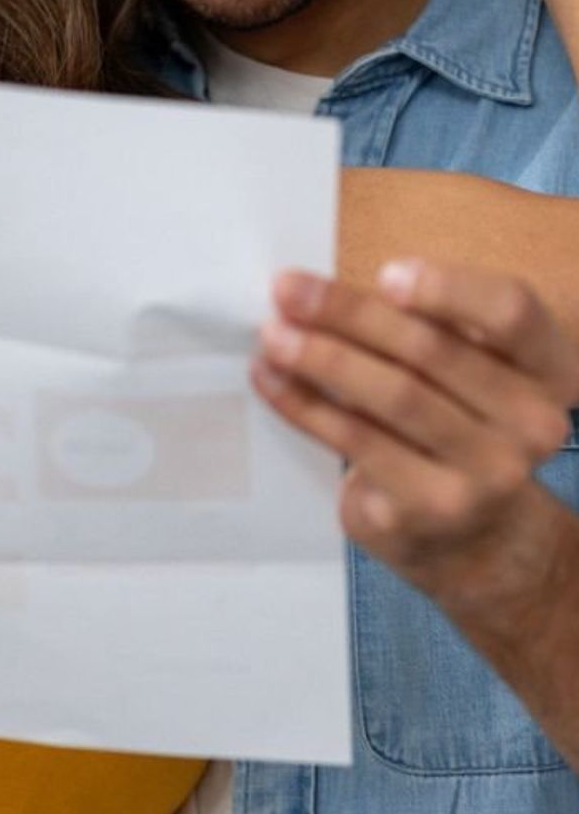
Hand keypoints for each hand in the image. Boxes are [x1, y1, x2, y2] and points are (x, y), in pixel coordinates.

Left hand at [252, 260, 578, 612]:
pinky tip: (270, 379)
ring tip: (272, 335)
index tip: (385, 273)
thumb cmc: (452, 430)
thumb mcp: (464, 378)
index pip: (513, 313)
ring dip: (320, 358)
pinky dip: (305, 404)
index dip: (450, 289)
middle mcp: (532, 422)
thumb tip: (321, 291)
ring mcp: (486, 472)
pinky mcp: (431, 506)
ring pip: (393, 395)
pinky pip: (356, 440)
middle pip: (431, 350)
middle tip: (287, 290)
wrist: (473, 540)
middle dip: (348, 314)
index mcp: (545, 371)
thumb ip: (424, 331)